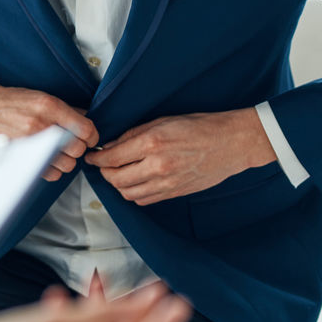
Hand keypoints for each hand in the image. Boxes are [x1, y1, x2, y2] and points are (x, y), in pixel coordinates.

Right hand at [0, 71, 97, 179]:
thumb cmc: (12, 101)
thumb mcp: (41, 96)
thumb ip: (67, 109)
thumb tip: (88, 120)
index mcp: (49, 106)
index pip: (86, 129)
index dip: (92, 135)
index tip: (89, 136)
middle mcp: (42, 126)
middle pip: (78, 150)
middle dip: (78, 147)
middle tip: (72, 142)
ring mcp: (32, 145)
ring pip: (68, 165)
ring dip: (66, 159)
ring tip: (58, 150)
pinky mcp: (24, 159)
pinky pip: (52, 174)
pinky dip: (53, 168)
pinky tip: (46, 157)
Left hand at [85, 109, 275, 204]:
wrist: (231, 144)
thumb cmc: (200, 126)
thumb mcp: (163, 120)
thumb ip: (134, 134)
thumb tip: (110, 145)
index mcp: (152, 143)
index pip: (112, 158)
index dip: (97, 159)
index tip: (91, 157)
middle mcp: (157, 166)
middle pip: (116, 179)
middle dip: (104, 173)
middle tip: (102, 165)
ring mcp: (167, 183)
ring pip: (128, 193)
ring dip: (118, 184)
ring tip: (118, 173)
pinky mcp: (174, 193)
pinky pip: (145, 200)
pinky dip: (134, 193)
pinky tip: (136, 181)